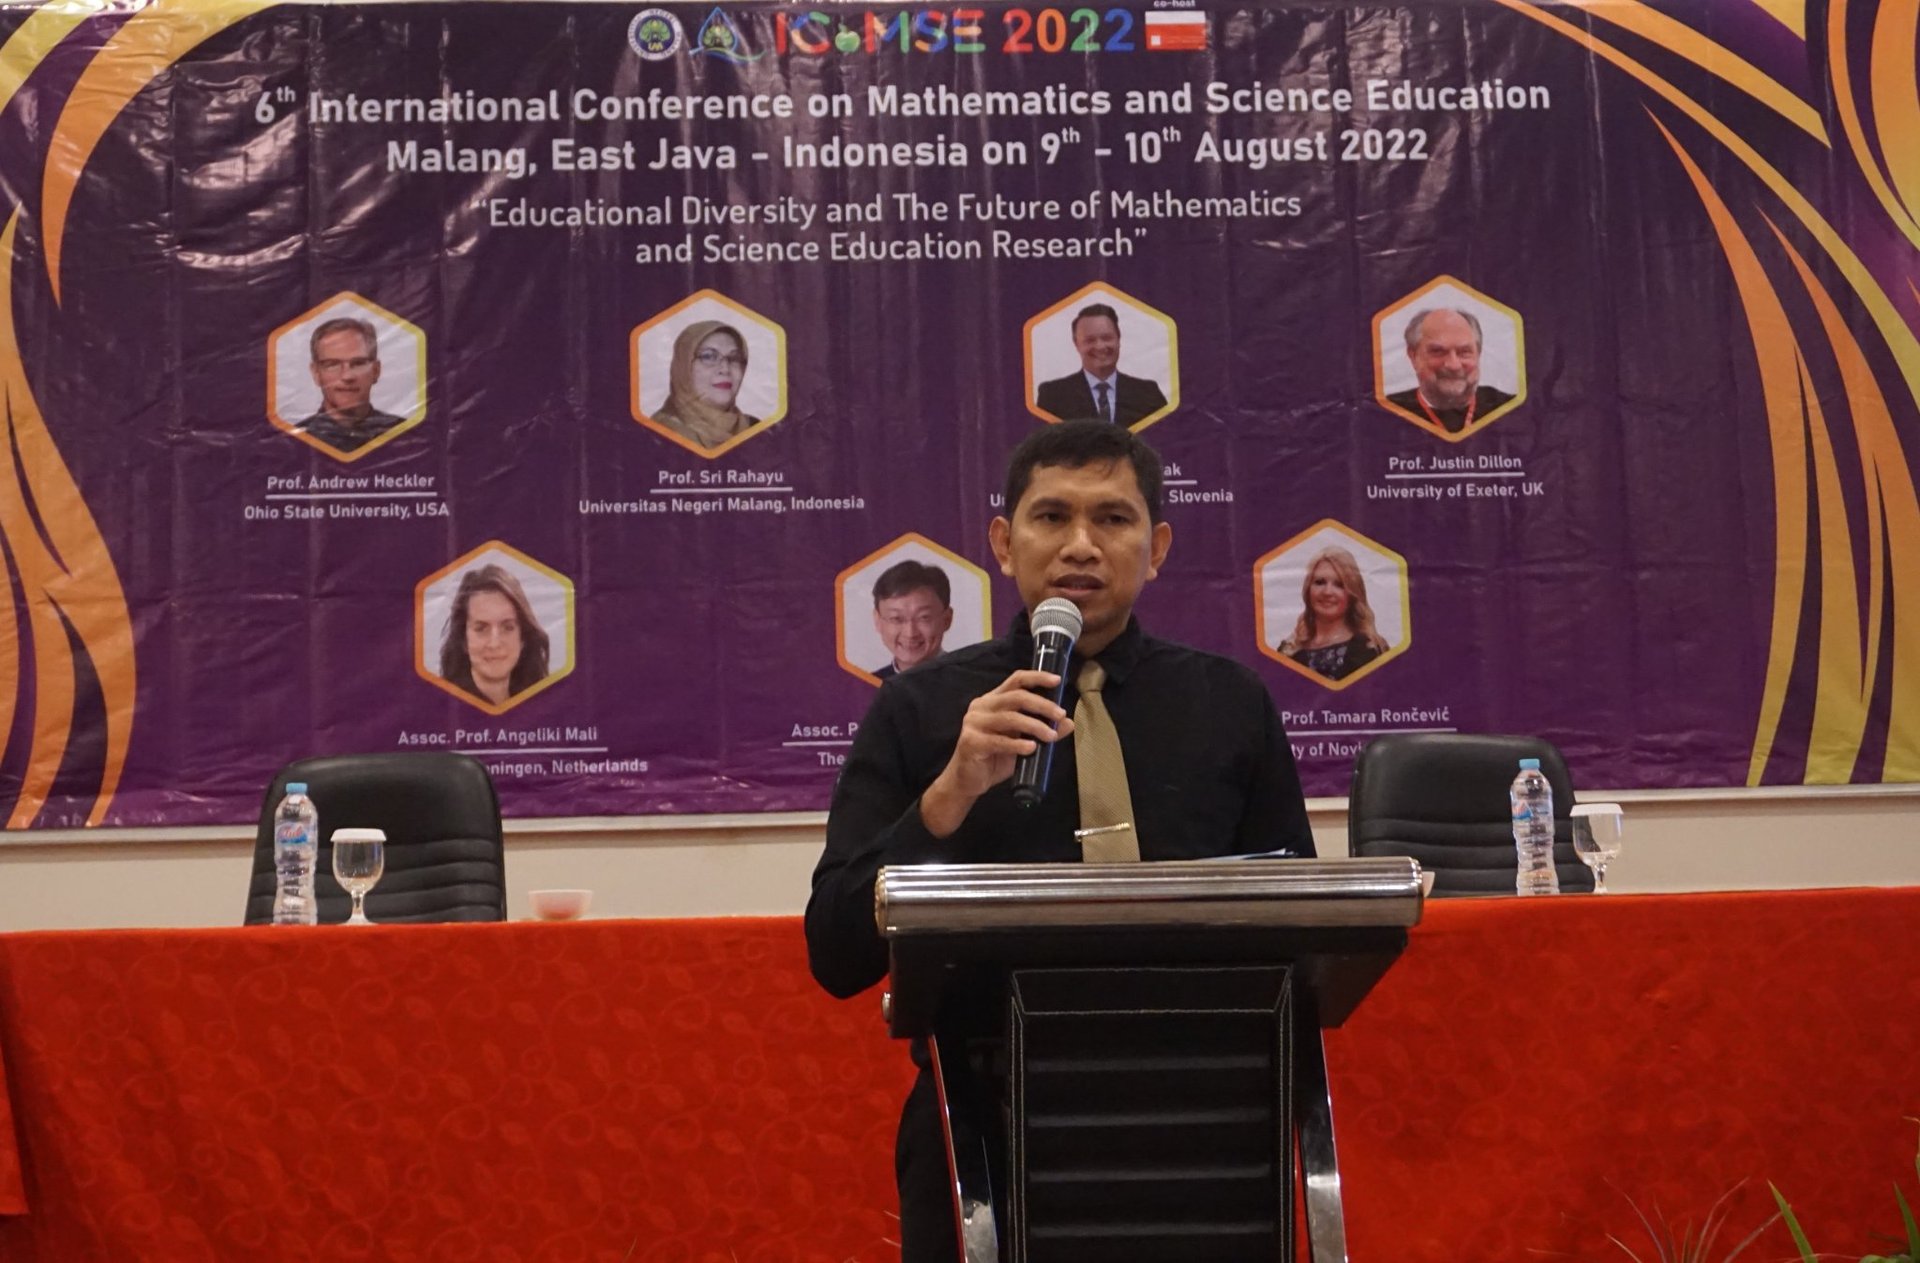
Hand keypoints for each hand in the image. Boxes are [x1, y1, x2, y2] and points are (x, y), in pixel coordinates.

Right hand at [920, 670, 1073, 837]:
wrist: (968, 781)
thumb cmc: (994, 758)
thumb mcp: (1022, 741)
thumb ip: (1041, 730)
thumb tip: (1068, 723)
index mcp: (992, 700)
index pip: (1016, 680)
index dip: (1037, 677)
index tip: (1057, 680)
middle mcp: (981, 706)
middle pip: (1016, 697)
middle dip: (1042, 705)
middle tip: (1060, 715)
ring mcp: (974, 723)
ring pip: (1010, 718)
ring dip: (1035, 726)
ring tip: (1051, 737)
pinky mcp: (971, 742)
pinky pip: (999, 741)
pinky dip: (1018, 744)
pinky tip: (1031, 748)